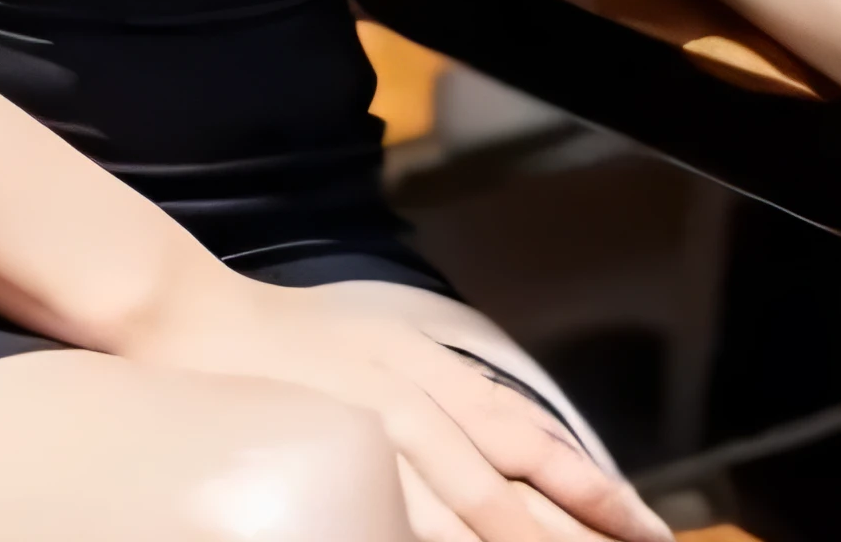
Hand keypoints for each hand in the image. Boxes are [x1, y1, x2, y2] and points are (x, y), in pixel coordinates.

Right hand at [125, 268, 669, 541]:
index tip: (649, 529)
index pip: (533, 444)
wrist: (192, 319)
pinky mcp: (330, 471)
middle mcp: (414, 408)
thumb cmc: (290, 341)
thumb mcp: (387, 350)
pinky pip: (397, 529)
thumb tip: (520, 446)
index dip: (596, 491)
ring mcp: (370, 445)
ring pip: (465, 523)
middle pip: (512, 498)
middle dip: (571, 539)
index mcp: (434, 376)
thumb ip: (452, 398)